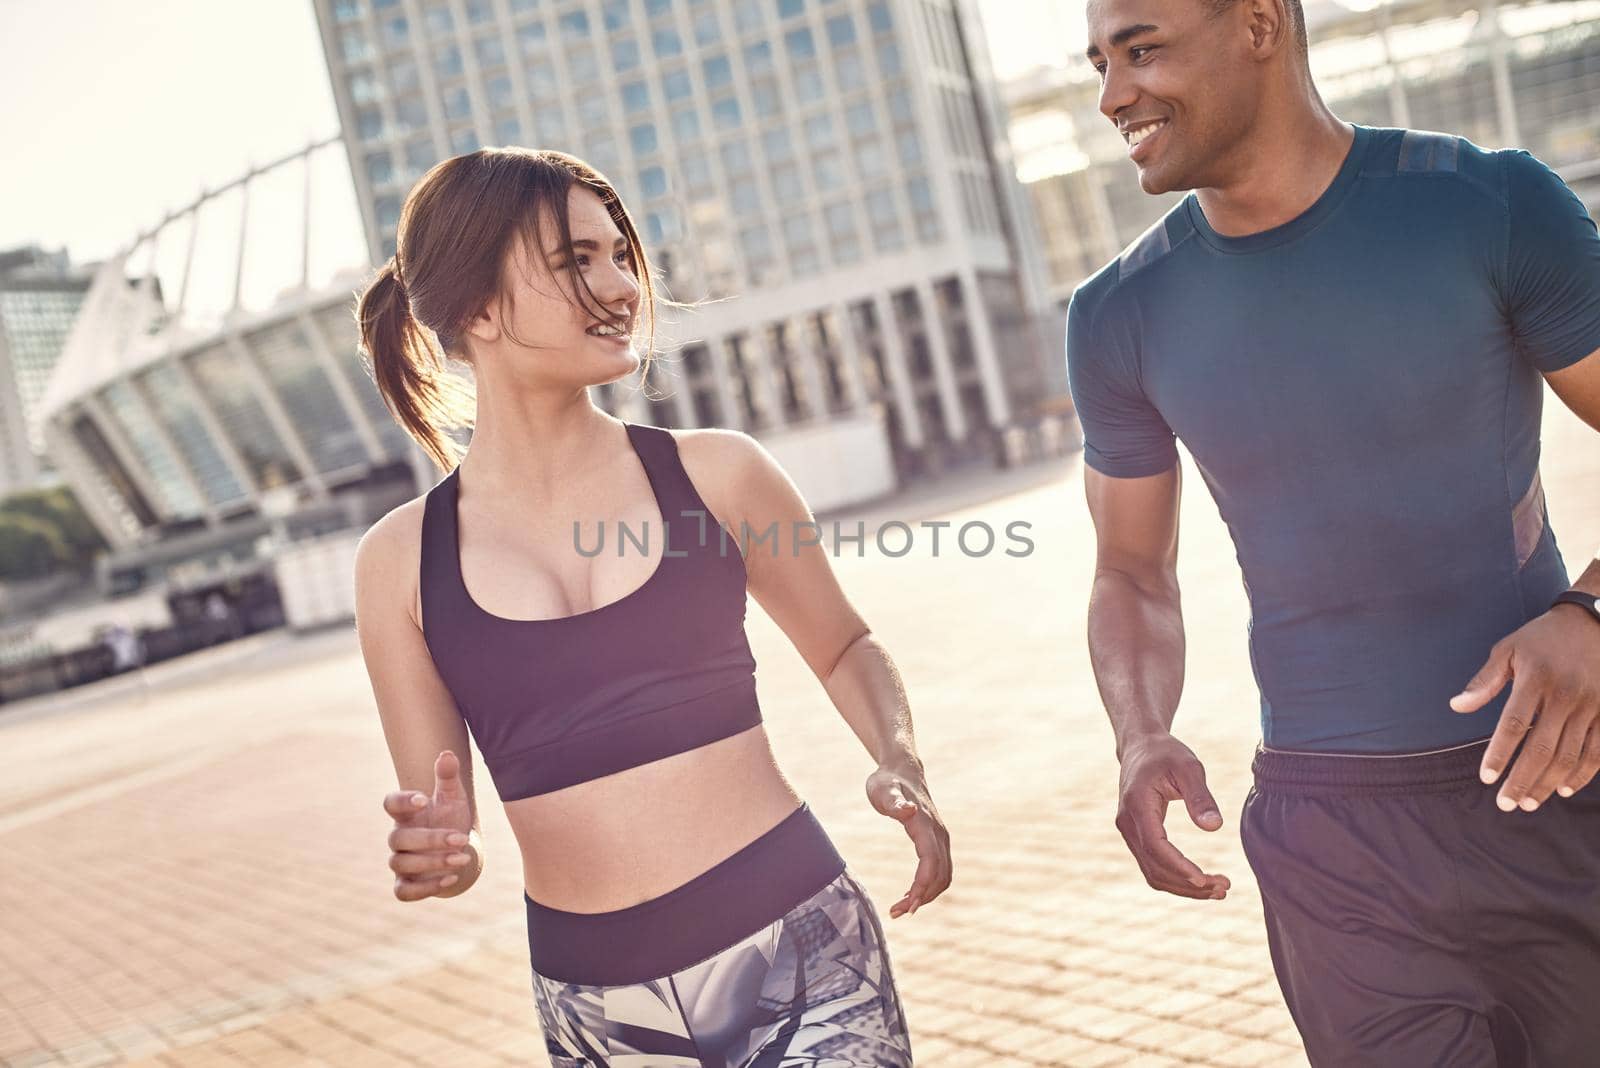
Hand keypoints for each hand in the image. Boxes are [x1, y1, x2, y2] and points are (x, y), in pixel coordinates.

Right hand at [381, 749, 475, 900]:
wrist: (459, 849)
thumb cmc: (451, 818)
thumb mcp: (453, 797)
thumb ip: (448, 777)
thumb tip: (446, 754)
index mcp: (407, 813)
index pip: (390, 803)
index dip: (402, 801)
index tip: (424, 799)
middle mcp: (399, 837)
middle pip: (398, 839)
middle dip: (431, 840)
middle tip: (461, 839)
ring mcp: (401, 862)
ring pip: (401, 864)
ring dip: (432, 863)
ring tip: (462, 858)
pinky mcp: (406, 884)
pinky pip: (403, 892)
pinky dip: (425, 888)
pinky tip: (451, 878)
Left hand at [866, 762, 950, 917]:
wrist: (903, 771)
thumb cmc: (887, 782)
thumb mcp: (883, 790)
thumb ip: (894, 802)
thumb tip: (906, 810)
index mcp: (924, 825)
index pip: (930, 862)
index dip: (922, 886)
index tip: (908, 906)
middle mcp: (938, 834)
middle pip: (939, 874)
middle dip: (922, 897)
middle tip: (896, 912)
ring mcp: (940, 838)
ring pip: (943, 875)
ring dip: (927, 895)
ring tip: (901, 908)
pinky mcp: (937, 841)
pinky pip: (940, 870)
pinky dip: (929, 886)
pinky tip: (911, 894)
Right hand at [1115, 733, 1229, 899]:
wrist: (1141, 747)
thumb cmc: (1166, 754)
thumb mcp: (1188, 767)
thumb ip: (1200, 796)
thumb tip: (1214, 828)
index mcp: (1137, 804)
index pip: (1156, 846)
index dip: (1180, 867)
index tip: (1206, 879)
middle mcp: (1127, 823)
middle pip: (1155, 867)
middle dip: (1189, 884)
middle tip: (1225, 887)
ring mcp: (1129, 832)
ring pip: (1153, 873)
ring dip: (1184, 887)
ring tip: (1219, 889)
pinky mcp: (1137, 836)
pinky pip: (1153, 866)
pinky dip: (1176, 878)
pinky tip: (1201, 881)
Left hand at [1451, 606, 1599, 809]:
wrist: (1594, 622)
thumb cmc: (1542, 637)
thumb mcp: (1508, 649)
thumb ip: (1484, 681)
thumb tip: (1456, 706)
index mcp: (1536, 680)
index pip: (1514, 725)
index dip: (1500, 754)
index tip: (1486, 778)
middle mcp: (1565, 696)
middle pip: (1543, 748)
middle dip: (1522, 780)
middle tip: (1505, 804)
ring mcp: (1591, 706)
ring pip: (1570, 755)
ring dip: (1548, 783)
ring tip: (1529, 803)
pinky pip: (1599, 751)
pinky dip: (1583, 774)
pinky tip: (1564, 788)